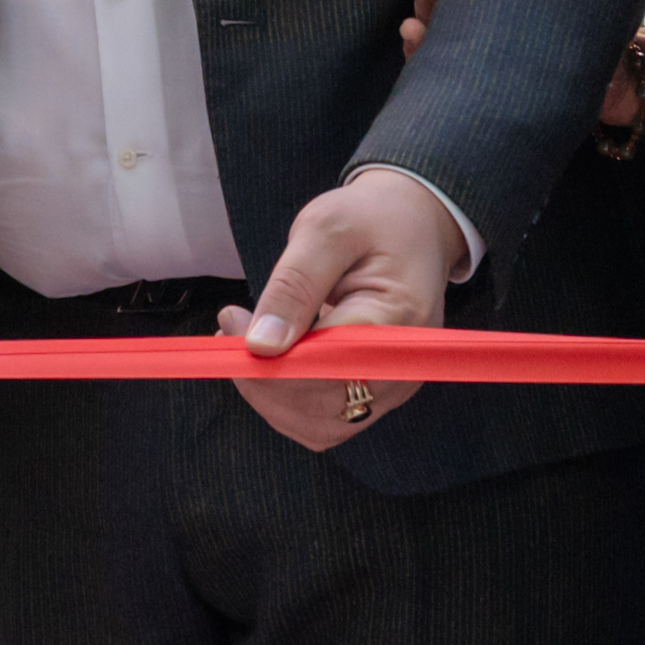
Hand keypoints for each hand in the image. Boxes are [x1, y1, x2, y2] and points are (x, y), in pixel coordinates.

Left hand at [217, 165, 462, 451]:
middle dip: (261, 379)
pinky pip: (323, 418)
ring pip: (316, 424)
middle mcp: (400, 367)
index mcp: (395, 323)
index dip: (269, 361)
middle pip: (318, 408)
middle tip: (230, 327)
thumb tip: (261, 346)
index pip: (324, 369)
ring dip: (268, 393)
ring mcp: (391, 387)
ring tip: (242, 340)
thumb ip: (293, 286)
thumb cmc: (371, 220)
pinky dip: (284, 398)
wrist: (413, 225)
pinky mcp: (375, 392)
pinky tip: (268, 357)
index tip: (232, 323)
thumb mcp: (325, 230)